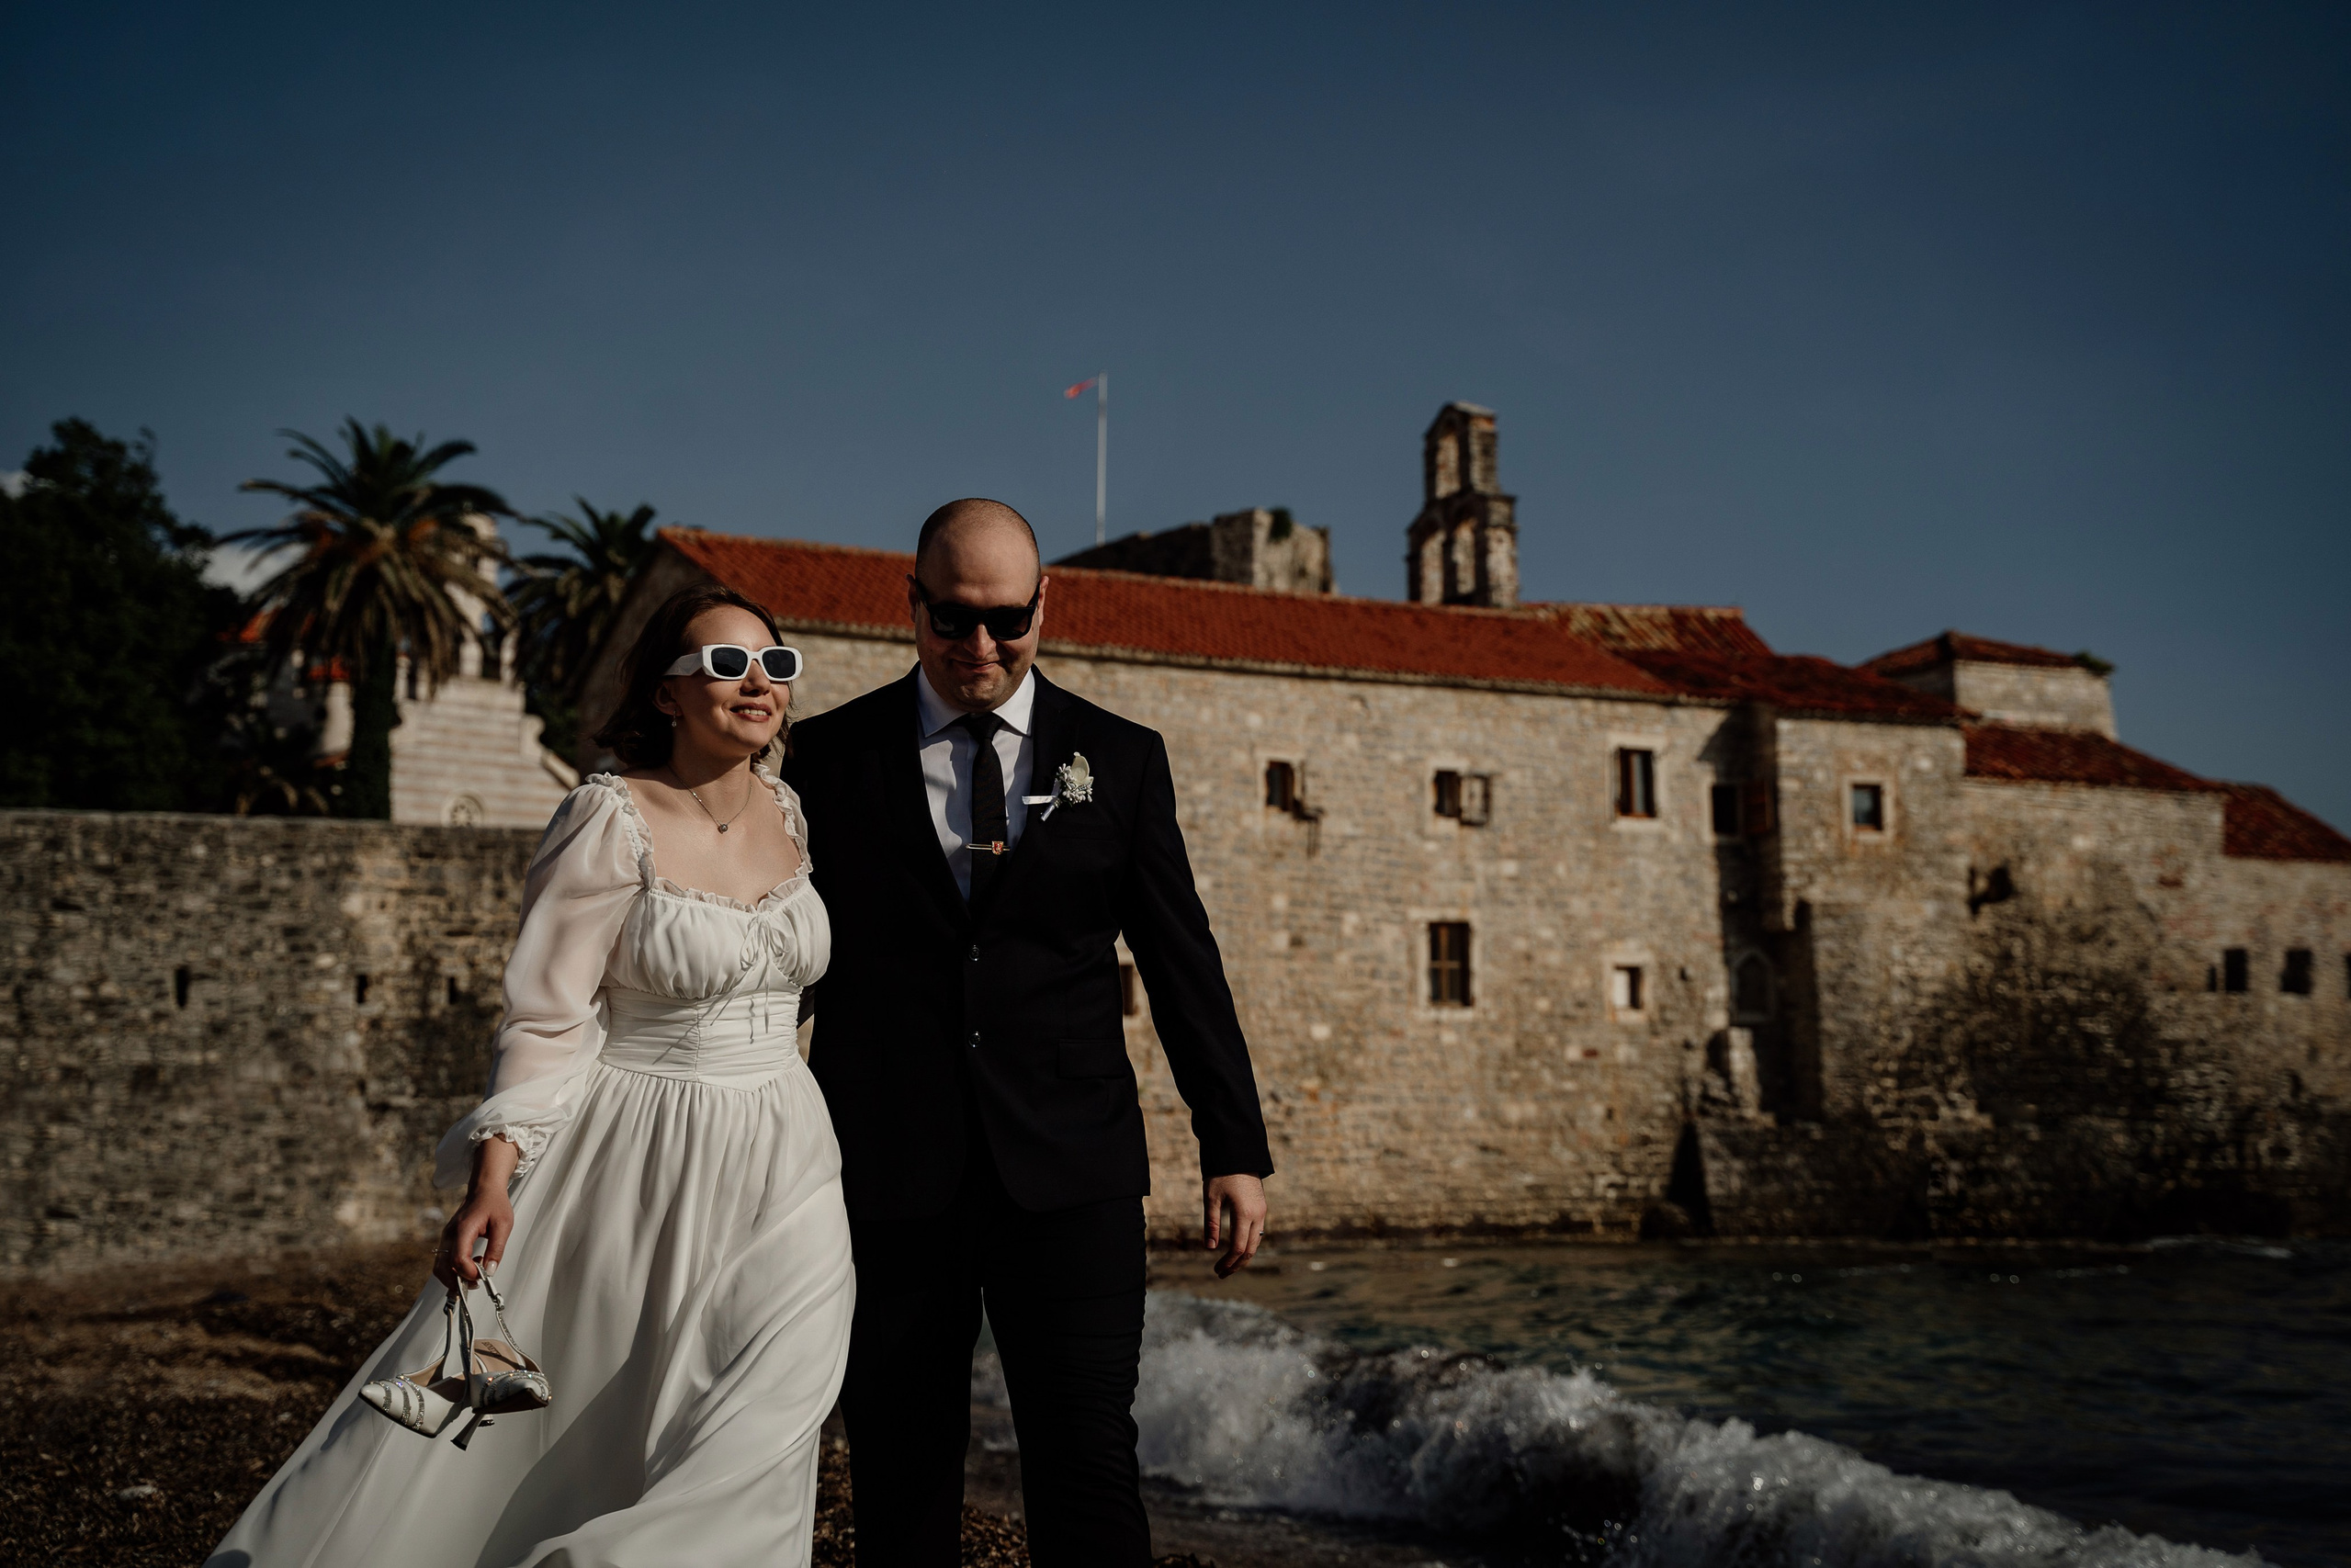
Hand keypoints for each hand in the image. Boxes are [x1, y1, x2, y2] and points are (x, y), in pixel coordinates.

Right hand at [433, 1137, 519, 1291]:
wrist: (484, 1188)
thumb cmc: (494, 1204)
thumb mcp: (504, 1225)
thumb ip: (497, 1249)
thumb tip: (490, 1271)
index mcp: (463, 1229)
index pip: (458, 1259)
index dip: (469, 1273)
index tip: (484, 1276)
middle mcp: (449, 1235)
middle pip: (443, 1268)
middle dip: (458, 1281)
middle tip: (478, 1282)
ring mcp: (446, 1238)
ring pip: (440, 1267)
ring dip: (454, 1277)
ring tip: (476, 1273)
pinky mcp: (447, 1240)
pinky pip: (444, 1261)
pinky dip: (454, 1270)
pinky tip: (471, 1265)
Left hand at [1203, 1173, 1267, 1277]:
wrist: (1239, 1153)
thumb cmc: (1222, 1174)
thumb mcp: (1211, 1198)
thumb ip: (1212, 1223)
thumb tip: (1211, 1248)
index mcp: (1245, 1213)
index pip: (1239, 1247)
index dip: (1228, 1262)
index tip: (1217, 1270)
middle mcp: (1258, 1214)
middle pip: (1251, 1249)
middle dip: (1237, 1264)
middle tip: (1221, 1274)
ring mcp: (1262, 1211)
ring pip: (1256, 1242)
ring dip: (1244, 1256)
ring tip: (1229, 1265)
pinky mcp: (1262, 1207)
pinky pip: (1258, 1232)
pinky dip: (1248, 1244)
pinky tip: (1238, 1248)